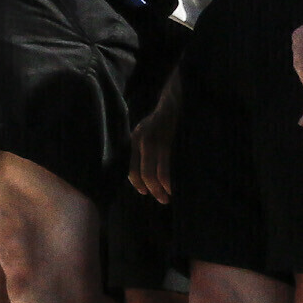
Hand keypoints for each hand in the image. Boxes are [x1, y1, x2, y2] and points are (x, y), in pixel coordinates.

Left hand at [129, 67, 181, 203]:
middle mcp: (139, 141)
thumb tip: (143, 172)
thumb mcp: (145, 132)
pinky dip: (166, 179)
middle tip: (158, 199)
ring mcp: (152, 141)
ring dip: (159, 188)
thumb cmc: (159, 120)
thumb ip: (142, 149)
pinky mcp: (165, 141)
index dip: (136, 182)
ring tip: (166, 198)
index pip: (130, 167)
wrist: (172, 102)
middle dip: (149, 188)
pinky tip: (171, 188)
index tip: (145, 192)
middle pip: (140, 172)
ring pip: (152, 171)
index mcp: (133, 140)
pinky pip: (164, 165)